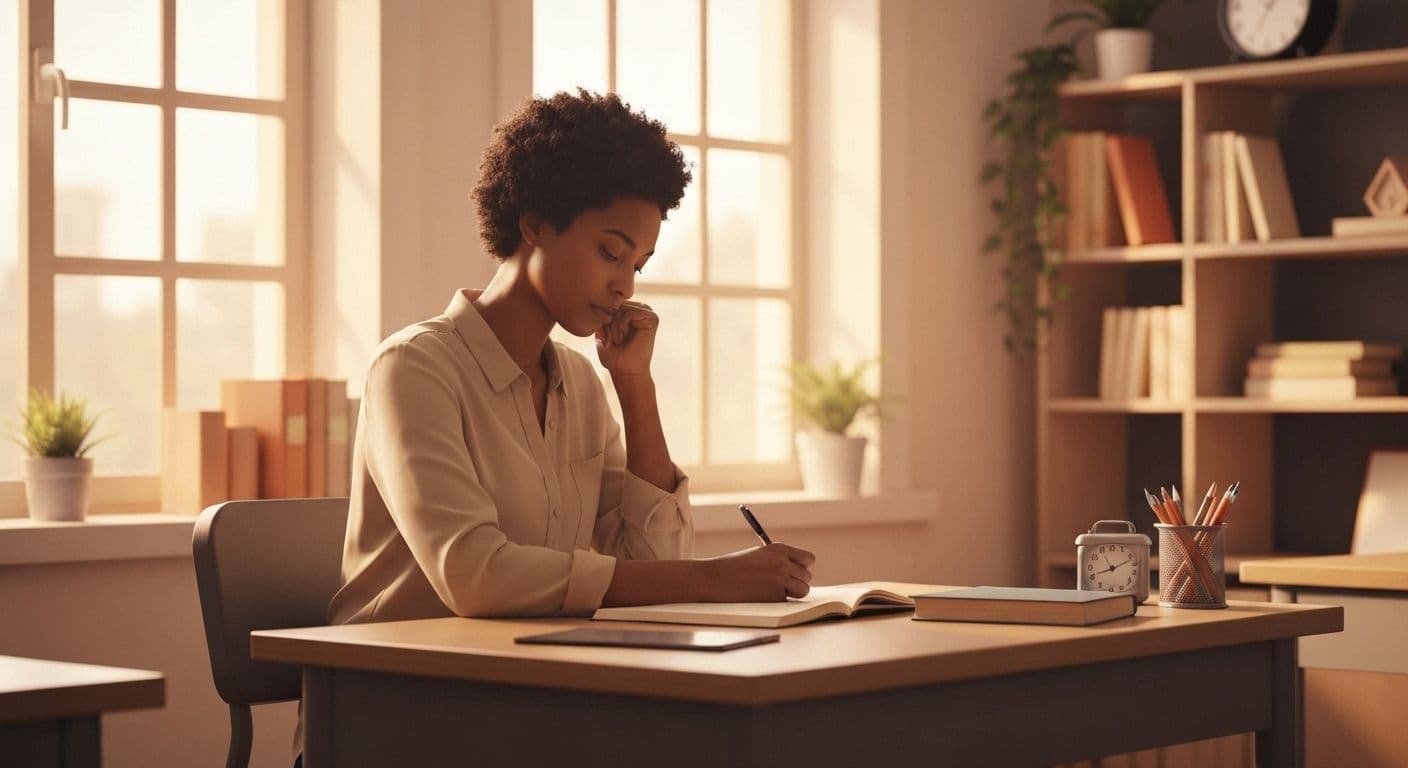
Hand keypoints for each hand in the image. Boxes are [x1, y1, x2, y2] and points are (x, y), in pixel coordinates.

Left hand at [596, 300, 657, 376]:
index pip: (612, 303)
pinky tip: (625, 336)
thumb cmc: (614, 357)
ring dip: (615, 325)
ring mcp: (648, 313)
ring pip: (622, 307)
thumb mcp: (603, 331)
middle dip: (610, 322)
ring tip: (620, 339)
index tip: (610, 337)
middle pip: (617, 304)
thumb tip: (601, 299)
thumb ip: (603, 314)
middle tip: (616, 340)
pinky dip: (622, 324)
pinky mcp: (653, 318)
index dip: (605, 318)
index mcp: (632, 313)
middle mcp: (641, 311)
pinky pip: (629, 311)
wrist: (626, 372)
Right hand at [701, 544, 815, 601]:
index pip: (808, 559)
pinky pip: (787, 600)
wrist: (714, 579)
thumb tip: (797, 572)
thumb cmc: (733, 567)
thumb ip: (779, 560)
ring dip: (793, 592)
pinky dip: (778, 601)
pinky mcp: (774, 597)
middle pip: (807, 576)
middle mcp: (782, 563)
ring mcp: (779, 580)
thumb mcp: (759, 555)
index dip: (802, 566)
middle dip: (797, 581)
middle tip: (782, 584)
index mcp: (778, 549)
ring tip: (776, 591)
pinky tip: (762, 596)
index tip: (794, 571)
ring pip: (803, 590)